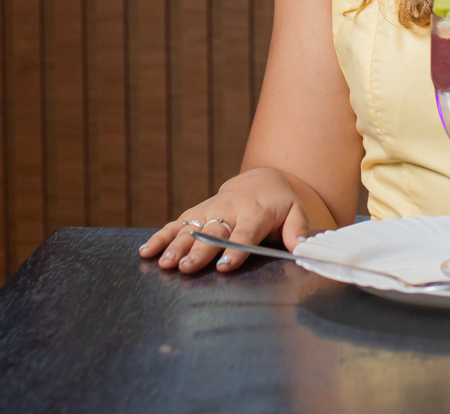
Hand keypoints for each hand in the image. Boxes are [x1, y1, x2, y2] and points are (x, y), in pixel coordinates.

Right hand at [137, 167, 316, 273]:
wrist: (260, 180)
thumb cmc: (279, 204)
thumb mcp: (295, 213)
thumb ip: (298, 230)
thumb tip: (302, 248)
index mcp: (255, 212)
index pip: (244, 233)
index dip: (234, 250)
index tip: (223, 266)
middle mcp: (229, 209)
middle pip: (213, 232)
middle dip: (199, 251)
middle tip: (186, 268)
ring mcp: (209, 209)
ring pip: (190, 228)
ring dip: (176, 246)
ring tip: (164, 263)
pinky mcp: (196, 212)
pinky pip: (175, 223)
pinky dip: (160, 237)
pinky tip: (146, 251)